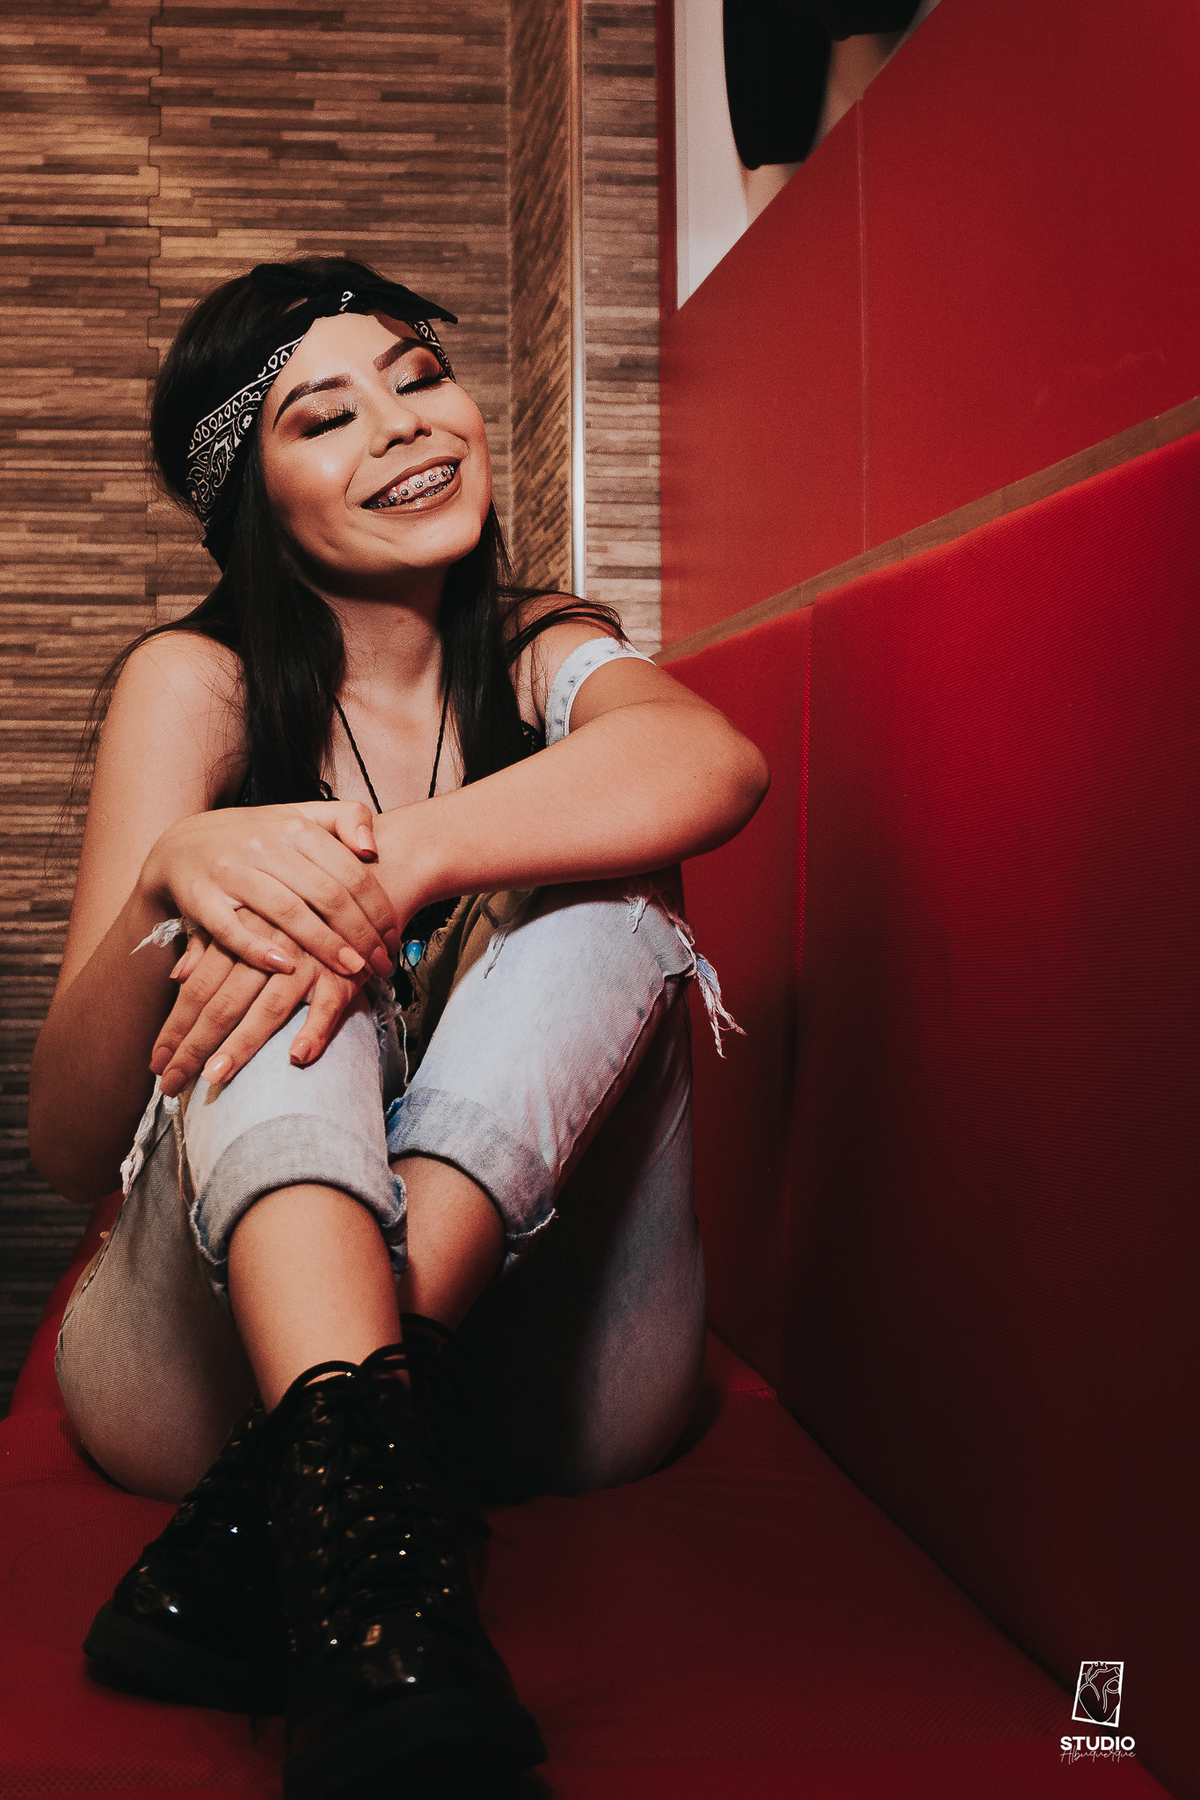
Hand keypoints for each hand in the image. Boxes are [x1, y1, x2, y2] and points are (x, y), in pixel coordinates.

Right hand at [140, 799, 400, 979]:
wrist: (181, 845)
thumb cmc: (256, 837)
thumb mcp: (300, 817)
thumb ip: (345, 818)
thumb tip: (372, 847)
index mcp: (295, 826)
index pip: (350, 872)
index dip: (378, 909)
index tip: (393, 939)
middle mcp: (264, 845)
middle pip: (326, 894)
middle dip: (360, 934)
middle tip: (381, 964)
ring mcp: (231, 871)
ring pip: (287, 911)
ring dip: (324, 945)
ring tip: (353, 971)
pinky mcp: (200, 897)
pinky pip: (232, 929)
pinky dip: (259, 950)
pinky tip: (288, 969)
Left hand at [152, 916, 366, 1096]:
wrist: (355, 889)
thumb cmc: (293, 910)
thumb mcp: (247, 914)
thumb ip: (210, 943)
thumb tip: (177, 975)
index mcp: (241, 933)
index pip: (198, 988)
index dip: (175, 1026)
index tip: (156, 1063)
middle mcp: (269, 950)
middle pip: (224, 1004)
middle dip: (195, 1046)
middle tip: (172, 1084)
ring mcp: (307, 962)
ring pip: (269, 1008)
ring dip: (242, 1044)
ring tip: (215, 1076)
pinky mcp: (343, 974)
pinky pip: (328, 1007)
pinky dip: (315, 1031)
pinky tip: (297, 1057)